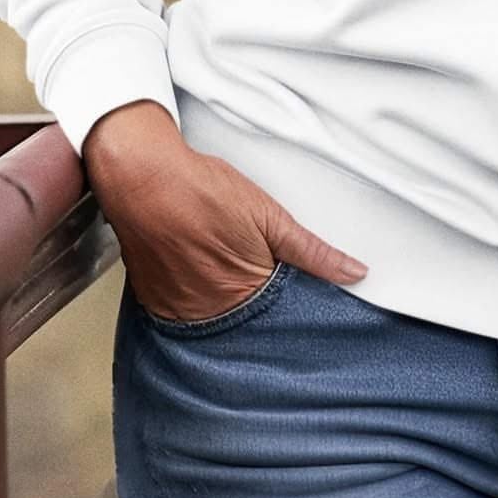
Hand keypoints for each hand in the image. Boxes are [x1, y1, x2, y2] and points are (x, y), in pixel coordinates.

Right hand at [83, 104, 368, 321]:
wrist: (143, 178)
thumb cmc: (203, 191)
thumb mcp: (270, 217)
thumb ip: (312, 252)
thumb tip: (354, 273)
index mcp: (245, 296)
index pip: (281, 318)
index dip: (289, 301)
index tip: (290, 289)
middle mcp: (210, 313)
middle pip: (247, 319)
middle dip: (256, 302)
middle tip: (245, 263)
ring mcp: (179, 310)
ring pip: (216, 317)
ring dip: (224, 299)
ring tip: (219, 261)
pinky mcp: (155, 302)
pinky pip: (184, 312)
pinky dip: (196, 295)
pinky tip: (197, 268)